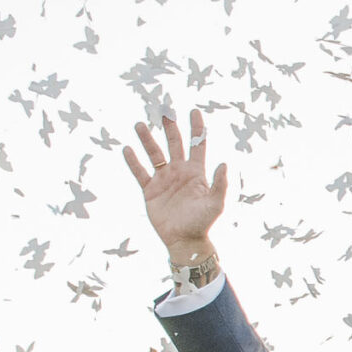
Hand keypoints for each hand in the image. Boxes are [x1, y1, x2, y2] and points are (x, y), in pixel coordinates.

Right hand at [121, 108, 228, 266]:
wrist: (185, 241)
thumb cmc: (204, 222)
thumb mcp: (216, 203)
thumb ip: (220, 183)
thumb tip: (225, 162)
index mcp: (196, 172)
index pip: (197, 144)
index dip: (196, 128)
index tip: (193, 110)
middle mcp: (180, 172)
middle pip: (174, 143)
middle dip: (170, 127)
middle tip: (164, 110)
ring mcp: (164, 180)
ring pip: (154, 154)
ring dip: (147, 139)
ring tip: (140, 124)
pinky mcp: (150, 191)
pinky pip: (140, 172)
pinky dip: (134, 161)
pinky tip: (127, 149)